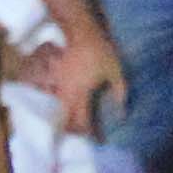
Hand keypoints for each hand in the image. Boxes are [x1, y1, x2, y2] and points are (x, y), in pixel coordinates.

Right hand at [43, 21, 129, 143]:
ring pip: (55, 110)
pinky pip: (49, 97)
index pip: (82, 122)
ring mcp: (56, 85)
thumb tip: (122, 113)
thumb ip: (120, 92)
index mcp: (80, 94)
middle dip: (73, 132)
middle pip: (64, 121)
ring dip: (63, 120)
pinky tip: (61, 107)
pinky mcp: (52, 77)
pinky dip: (55, 106)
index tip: (98, 141)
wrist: (80, 31)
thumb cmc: (99, 51)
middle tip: (83, 137)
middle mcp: (65, 93)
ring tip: (71, 126)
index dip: (90, 134)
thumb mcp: (115, 71)